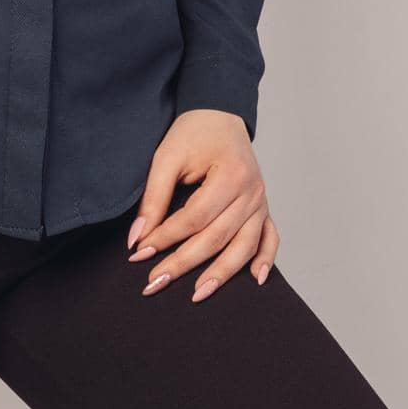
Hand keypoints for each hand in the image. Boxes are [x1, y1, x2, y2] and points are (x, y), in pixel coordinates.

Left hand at [125, 109, 279, 301]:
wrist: (219, 113)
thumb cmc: (193, 132)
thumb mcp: (167, 157)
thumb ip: (154, 197)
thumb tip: (137, 239)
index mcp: (230, 175)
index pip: (194, 217)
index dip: (166, 237)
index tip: (139, 254)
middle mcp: (252, 192)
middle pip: (217, 237)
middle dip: (184, 262)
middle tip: (154, 282)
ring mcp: (262, 202)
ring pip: (243, 246)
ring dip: (221, 274)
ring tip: (197, 295)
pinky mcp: (264, 207)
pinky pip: (270, 239)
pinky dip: (265, 260)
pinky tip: (256, 280)